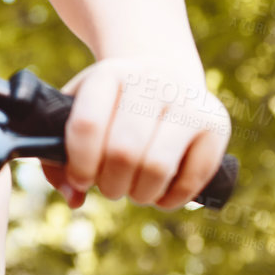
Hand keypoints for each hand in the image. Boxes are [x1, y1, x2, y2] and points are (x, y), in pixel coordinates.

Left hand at [41, 57, 231, 209]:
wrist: (164, 77)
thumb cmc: (111, 106)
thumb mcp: (77, 113)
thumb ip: (58, 156)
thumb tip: (73, 198)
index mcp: (109, 74)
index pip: (87, 125)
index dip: (79, 163)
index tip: (80, 178)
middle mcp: (151, 81)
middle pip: (123, 152)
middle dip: (111, 184)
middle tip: (110, 187)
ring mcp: (188, 100)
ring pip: (157, 167)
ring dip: (140, 194)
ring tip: (135, 191)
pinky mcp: (216, 123)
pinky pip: (192, 179)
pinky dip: (171, 199)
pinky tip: (161, 193)